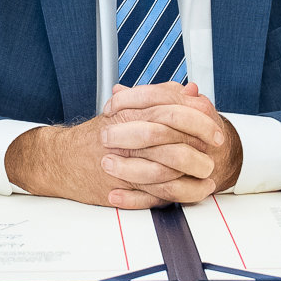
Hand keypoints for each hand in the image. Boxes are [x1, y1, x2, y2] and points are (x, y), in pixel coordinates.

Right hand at [6, 84, 243, 207]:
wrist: (62, 160)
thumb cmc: (98, 135)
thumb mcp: (126, 110)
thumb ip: (159, 98)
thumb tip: (190, 90)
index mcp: (129, 111)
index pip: (169, 104)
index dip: (196, 113)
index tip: (214, 120)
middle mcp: (126, 132)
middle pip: (171, 129)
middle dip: (200, 137)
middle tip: (218, 143)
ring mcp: (124, 159)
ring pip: (167, 162)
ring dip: (194, 166)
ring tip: (210, 170)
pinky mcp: (123, 185)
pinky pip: (158, 189)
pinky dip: (182, 191)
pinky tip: (197, 188)